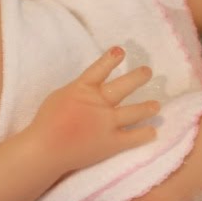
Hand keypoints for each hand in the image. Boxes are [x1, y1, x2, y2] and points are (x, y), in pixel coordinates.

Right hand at [29, 47, 159, 172]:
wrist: (46, 149)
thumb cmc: (46, 122)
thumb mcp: (59, 97)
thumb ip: (77, 91)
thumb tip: (90, 87)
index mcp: (83, 89)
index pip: (100, 69)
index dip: (111, 58)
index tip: (121, 51)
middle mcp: (99, 103)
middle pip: (124, 86)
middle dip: (138, 77)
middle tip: (147, 72)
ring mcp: (107, 123)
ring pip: (135, 111)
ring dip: (148, 107)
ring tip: (156, 105)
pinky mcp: (112, 142)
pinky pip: (134, 137)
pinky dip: (145, 134)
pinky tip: (152, 131)